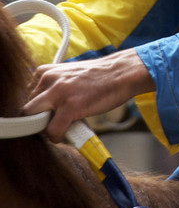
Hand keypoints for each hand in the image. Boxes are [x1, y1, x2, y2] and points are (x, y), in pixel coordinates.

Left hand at [24, 51, 155, 140]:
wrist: (123, 72)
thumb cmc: (100, 76)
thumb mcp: (70, 75)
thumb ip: (54, 86)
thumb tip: (45, 107)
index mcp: (46, 71)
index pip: (27, 96)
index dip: (37, 109)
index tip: (45, 115)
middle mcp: (48, 80)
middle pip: (27, 108)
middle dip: (37, 119)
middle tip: (51, 123)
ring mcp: (58, 93)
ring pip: (34, 119)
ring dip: (44, 128)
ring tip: (59, 127)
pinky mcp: (70, 106)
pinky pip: (52, 130)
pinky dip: (57, 136)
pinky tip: (66, 134)